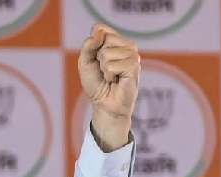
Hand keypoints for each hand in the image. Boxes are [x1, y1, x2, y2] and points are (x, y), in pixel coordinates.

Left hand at [78, 24, 140, 151]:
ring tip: (111, 77)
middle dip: (98, 58)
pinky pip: (111, 65)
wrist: (104, 104)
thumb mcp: (85, 63)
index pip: (100, 28)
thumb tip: (98, 31)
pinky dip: (109, 75)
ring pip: (107, 53)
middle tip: (104, 70)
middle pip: (104, 40)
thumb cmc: (97, 84)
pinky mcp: (135, 66)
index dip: (92, 44)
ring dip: (104, 69)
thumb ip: (88, 45)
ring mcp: (133, 55)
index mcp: (116, 41)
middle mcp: (127, 45)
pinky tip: (116, 80)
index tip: (95, 59)